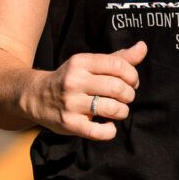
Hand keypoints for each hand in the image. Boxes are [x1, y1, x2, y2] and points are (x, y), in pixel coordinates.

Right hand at [21, 42, 145, 140]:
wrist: (36, 97)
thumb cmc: (72, 79)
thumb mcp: (90, 65)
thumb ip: (118, 58)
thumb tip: (143, 47)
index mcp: (81, 62)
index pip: (118, 65)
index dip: (133, 75)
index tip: (131, 82)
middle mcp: (74, 81)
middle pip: (118, 88)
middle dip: (129, 95)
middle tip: (125, 97)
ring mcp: (71, 103)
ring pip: (113, 109)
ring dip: (122, 112)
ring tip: (117, 111)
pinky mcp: (69, 123)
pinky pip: (99, 132)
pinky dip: (109, 131)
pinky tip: (107, 126)